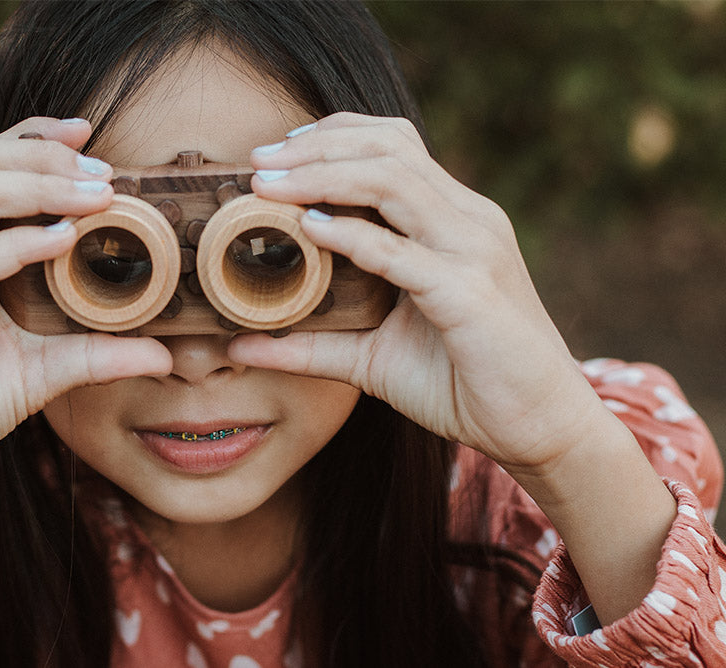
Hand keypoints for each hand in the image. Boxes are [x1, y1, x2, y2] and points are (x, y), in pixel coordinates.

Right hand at [0, 117, 171, 502]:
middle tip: (106, 170)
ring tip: (97, 194)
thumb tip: (163, 352)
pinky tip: (64, 240)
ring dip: (42, 184)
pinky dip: (20, 243)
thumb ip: (96, 355)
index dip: (39, 140)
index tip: (93, 139)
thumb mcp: (39, 375)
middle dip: (49, 154)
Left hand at [232, 112, 608, 471]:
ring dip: (323, 176)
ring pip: (393, 182)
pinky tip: (311, 229)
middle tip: (257, 162)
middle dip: (315, 147)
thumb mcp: (373, 358)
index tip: (274, 153)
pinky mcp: (471, 294)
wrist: (539, 428)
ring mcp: (474, 251)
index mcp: (453, 220)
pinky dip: (353, 235)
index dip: (331, 136)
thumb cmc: (464, 384)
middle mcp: (468, 220)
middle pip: (387, 149)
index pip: (393, 147)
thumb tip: (241, 343)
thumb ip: (312, 344)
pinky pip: (403, 252)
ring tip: (269, 186)